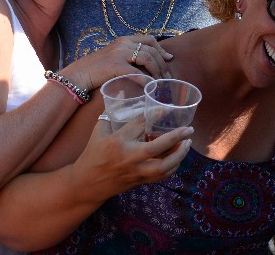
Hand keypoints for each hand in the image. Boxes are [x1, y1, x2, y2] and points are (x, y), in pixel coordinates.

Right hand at [68, 35, 173, 91]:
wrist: (80, 73)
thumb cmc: (98, 68)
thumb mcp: (115, 56)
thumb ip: (129, 56)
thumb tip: (148, 65)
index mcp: (124, 40)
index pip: (149, 39)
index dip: (161, 49)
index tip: (169, 59)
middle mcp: (123, 43)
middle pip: (151, 50)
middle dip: (162, 64)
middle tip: (167, 76)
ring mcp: (120, 53)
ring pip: (147, 58)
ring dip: (157, 71)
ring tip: (161, 82)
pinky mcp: (115, 65)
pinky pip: (136, 72)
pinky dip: (146, 80)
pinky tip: (150, 86)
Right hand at [70, 114, 191, 196]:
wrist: (86, 184)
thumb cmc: (92, 154)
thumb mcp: (99, 131)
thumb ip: (111, 112)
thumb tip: (123, 90)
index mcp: (117, 141)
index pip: (139, 124)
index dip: (155, 114)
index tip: (167, 107)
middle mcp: (127, 157)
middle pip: (155, 148)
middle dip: (175, 138)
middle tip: (189, 129)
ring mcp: (134, 172)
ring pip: (162, 167)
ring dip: (179, 155)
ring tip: (188, 143)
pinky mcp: (139, 181)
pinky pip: (161, 176)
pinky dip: (173, 166)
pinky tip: (179, 157)